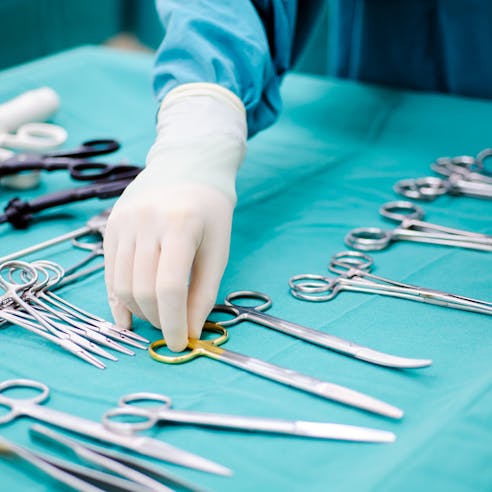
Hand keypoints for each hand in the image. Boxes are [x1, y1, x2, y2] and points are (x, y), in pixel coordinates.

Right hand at [104, 83, 246, 350]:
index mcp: (181, 224)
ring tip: (157, 318)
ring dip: (139, 312)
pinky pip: (108, 272)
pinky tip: (128, 316)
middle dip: (158, 320)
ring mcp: (122, 221)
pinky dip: (118, 299)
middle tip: (172, 329)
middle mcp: (146, 221)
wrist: (186, 165)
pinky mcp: (110, 226)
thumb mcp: (218, 250)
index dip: (174, 323)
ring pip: (120, 284)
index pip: (170, 287)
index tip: (180, 343)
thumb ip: (203, 293)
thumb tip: (188, 333)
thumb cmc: (210, 210)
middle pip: (142, 289)